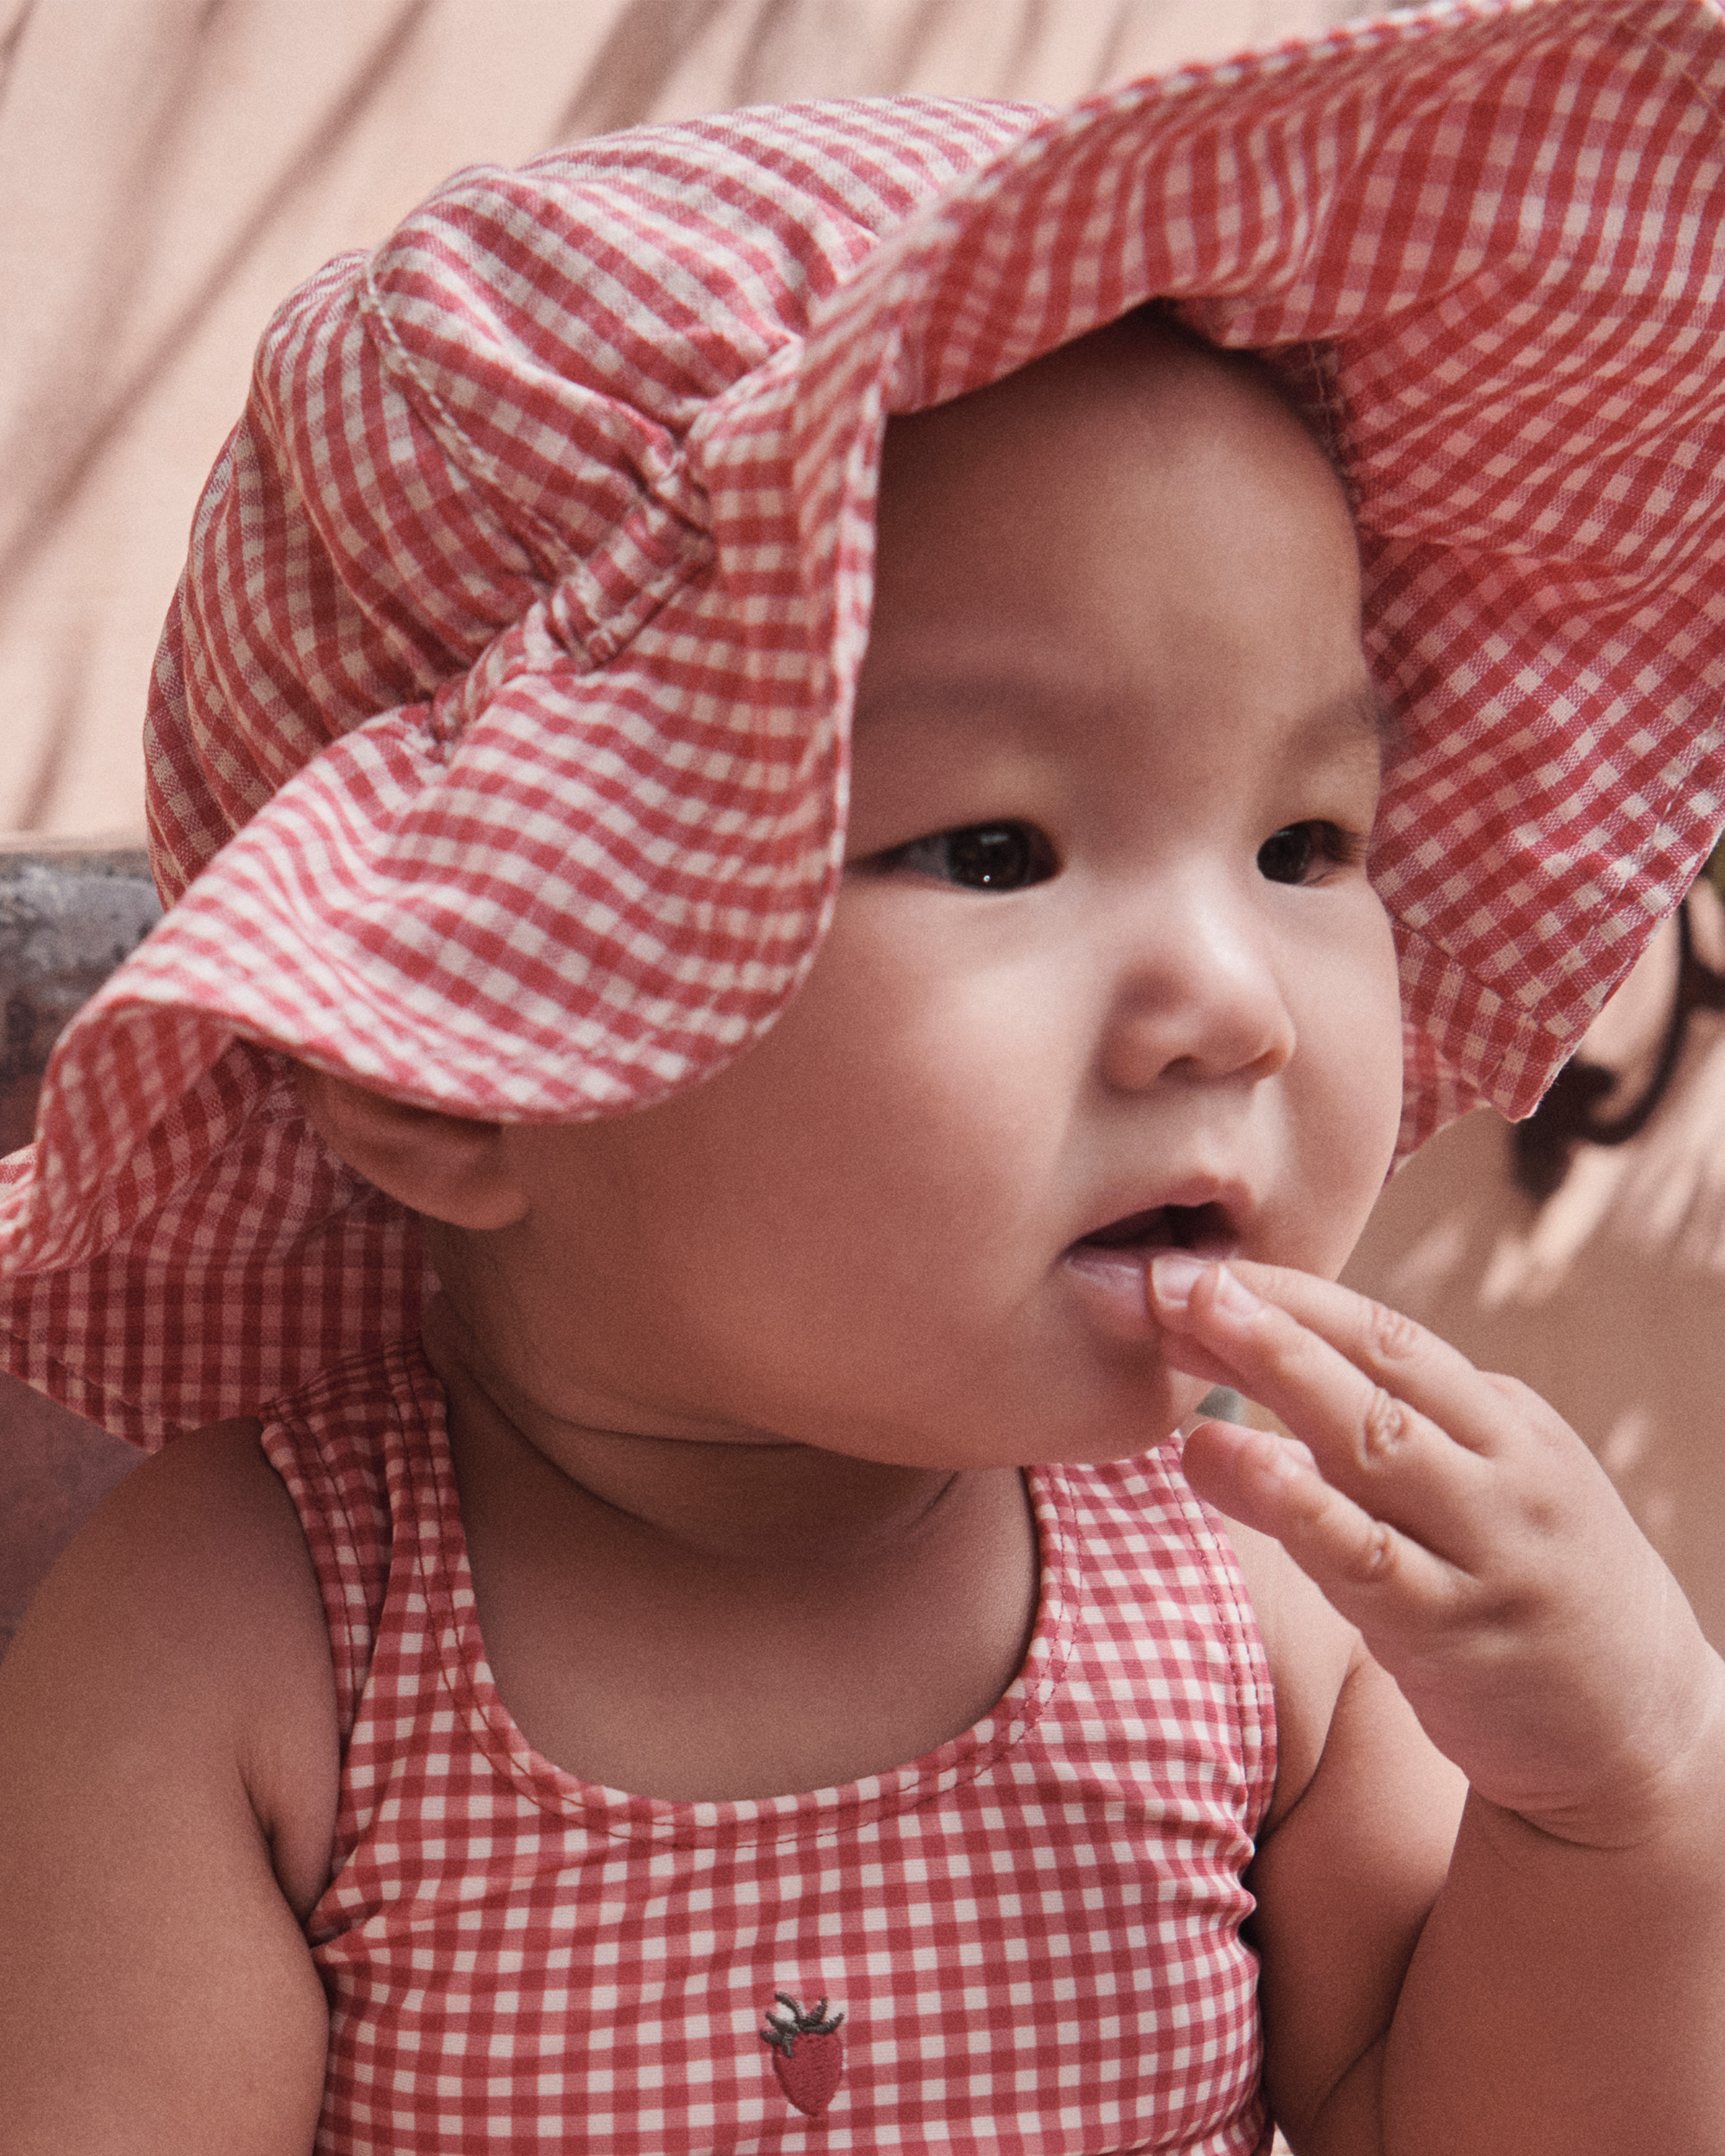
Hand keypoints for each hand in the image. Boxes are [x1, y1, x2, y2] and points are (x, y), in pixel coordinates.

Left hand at [1149, 1254, 1724, 1847]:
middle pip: (1379, 1365)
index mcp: (1505, 1420)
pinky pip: (1369, 1558)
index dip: (1287, 1294)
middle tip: (1178, 1276)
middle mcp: (1504, 1469)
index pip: (1385, 1332)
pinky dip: (1301, 1505)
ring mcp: (1485, 1549)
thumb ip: (1355, 1454)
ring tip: (1191, 1335)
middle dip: (1273, 1314)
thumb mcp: (1467, 1500)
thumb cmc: (1519, 1597)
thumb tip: (1208, 1422)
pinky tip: (1240, 1465)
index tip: (1195, 1266)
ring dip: (1277, 1378)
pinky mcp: (1457, 1635)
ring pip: (1375, 1444)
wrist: (1641, 1736)